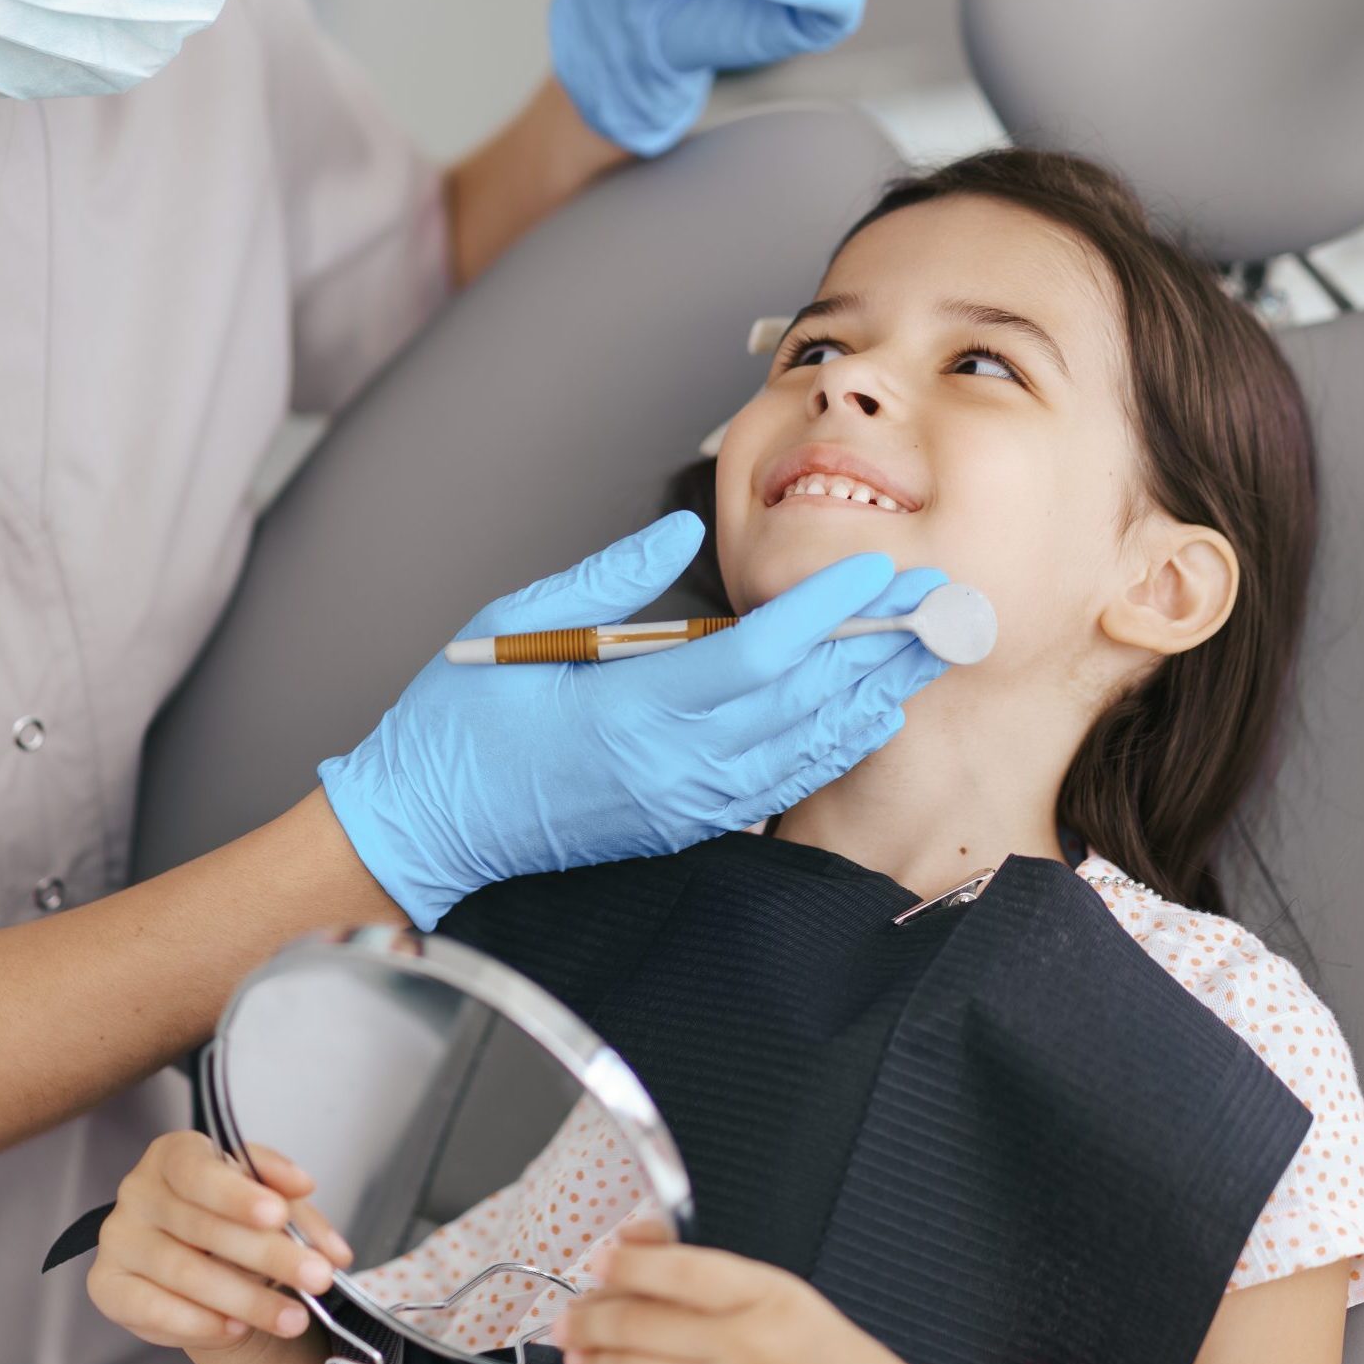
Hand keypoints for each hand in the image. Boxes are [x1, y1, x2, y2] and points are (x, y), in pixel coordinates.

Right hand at [86, 1132, 352, 1356]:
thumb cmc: (234, 1219)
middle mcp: (139, 1190)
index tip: (277, 1214)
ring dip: (247, 1300)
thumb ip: (300, 1216)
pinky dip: (200, 1323)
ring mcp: (119, 1238)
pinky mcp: (108, 1285)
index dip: (236, 1194)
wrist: (204, 1265)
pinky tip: (237, 1328)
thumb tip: (331, 1247)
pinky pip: (152, 1309)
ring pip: (184, 1273)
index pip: (198, 1169)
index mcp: (175, 1154)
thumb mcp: (273, 1202)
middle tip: (315, 1276)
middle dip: (267, 1254)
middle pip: (200, 1225)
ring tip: (293, 1316)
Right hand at [318, 512, 947, 927]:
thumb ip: (609, 579)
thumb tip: (677, 534)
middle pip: (805, 702)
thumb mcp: (517, 624)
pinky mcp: (680, 824)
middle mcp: (671, 766)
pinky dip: (828, 745)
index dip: (824, 608)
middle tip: (940, 601)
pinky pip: (778, 785)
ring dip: (871, 696)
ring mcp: (681, 804)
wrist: (422, 828)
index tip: (873, 565)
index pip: (758, 654)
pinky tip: (862, 713)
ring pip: (805, 749)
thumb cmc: (457, 726)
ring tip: (924, 650)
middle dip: (878, 646)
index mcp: (630, 711)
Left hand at [556, 1220, 947, 1363]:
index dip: (624, 1263)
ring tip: (577, 1355)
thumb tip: (638, 1245)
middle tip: (568, 1318)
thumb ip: (713, 1272)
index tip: (600, 1261)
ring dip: (593, 1363)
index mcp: (768, 1297)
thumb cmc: (833, 1361)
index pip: (675, 1270)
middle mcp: (747, 1348)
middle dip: (588, 1319)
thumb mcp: (786, 1294)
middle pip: (638, 1324)